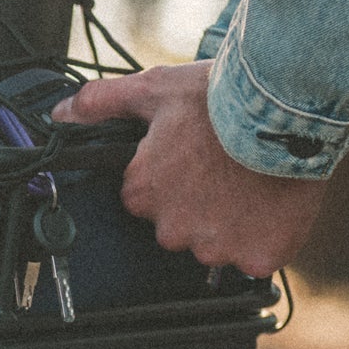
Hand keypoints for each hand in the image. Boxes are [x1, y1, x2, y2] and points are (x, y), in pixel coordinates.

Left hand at [53, 64, 326, 278]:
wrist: (288, 108)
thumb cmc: (220, 97)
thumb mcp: (153, 89)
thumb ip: (102, 104)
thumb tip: (60, 113)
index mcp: (142, 194)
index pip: (146, 201)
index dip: (172, 180)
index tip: (193, 160)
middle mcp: (172, 229)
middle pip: (180, 228)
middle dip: (199, 206)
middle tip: (225, 170)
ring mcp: (216, 248)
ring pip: (219, 245)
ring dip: (234, 224)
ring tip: (253, 184)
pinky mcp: (257, 258)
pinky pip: (257, 260)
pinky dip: (268, 240)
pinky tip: (274, 207)